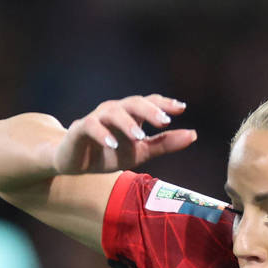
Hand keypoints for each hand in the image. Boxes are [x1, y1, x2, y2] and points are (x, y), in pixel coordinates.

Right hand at [55, 95, 196, 175]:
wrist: (73, 165)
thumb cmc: (107, 154)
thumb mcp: (140, 152)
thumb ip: (164, 143)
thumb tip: (194, 134)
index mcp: (130, 114)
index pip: (150, 102)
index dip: (164, 103)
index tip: (181, 108)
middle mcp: (114, 111)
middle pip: (134, 102)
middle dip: (150, 109)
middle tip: (164, 120)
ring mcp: (96, 118)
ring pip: (113, 112)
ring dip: (127, 123)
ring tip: (140, 136)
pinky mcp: (80, 129)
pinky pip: (91, 126)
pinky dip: (102, 134)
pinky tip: (112, 143)